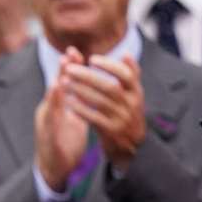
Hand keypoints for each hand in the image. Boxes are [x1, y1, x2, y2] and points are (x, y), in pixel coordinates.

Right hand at [34, 50, 91, 190]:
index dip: (70, 68)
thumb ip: (79, 104)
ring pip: (51, 102)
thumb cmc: (65, 144)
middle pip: (56, 87)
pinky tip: (56, 97)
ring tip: (62, 71)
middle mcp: (50, 111)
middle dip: (62, 70)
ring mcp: (47, 123)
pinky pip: (52, 120)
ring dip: (56, 86)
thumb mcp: (75, 120)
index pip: (65, 83)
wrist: (54, 169)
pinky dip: (54, 108)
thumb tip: (90, 88)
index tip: (76, 52)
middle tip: (69, 53)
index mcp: (59, 108)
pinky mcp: (48, 136)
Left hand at [65, 54, 146, 168]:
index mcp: (137, 93)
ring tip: (64, 82)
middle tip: (69, 69)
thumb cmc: (128, 114)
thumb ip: (131, 76)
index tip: (92, 59)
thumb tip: (126, 54)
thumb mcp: (135, 96)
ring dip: (80, 91)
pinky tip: (68, 101)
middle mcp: (131, 105)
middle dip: (87, 76)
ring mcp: (121, 119)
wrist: (132, 147)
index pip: (126, 75)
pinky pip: (93, 118)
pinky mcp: (110, 132)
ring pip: (98, 101)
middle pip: (109, 86)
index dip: (110, 66)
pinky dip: (80, 109)